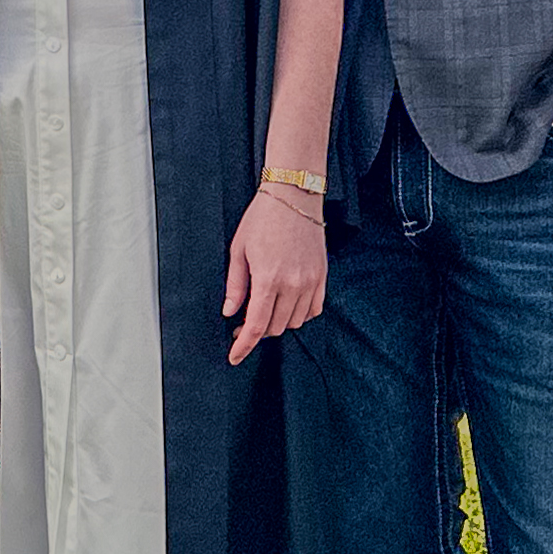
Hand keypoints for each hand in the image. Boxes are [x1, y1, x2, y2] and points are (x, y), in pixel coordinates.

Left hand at [224, 189, 326, 359]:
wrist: (293, 196)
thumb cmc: (262, 219)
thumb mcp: (238, 250)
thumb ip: (236, 285)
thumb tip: (230, 312)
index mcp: (268, 278)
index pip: (256, 325)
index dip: (244, 346)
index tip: (235, 357)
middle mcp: (293, 284)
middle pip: (276, 327)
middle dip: (257, 332)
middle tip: (242, 323)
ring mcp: (311, 281)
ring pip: (295, 322)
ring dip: (278, 323)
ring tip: (264, 310)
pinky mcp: (322, 276)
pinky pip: (314, 309)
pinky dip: (300, 315)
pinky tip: (286, 306)